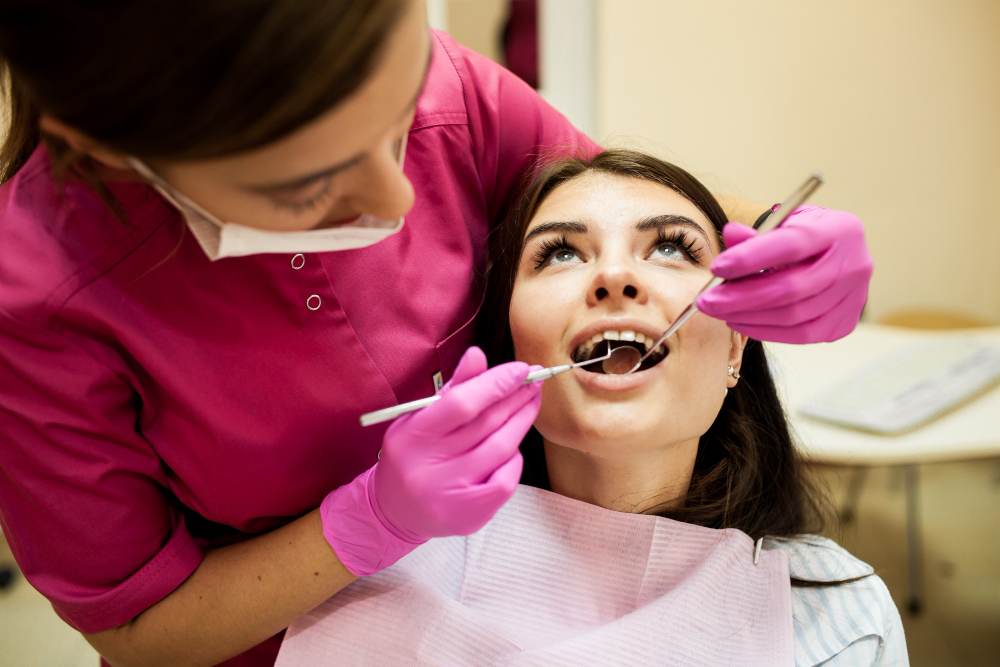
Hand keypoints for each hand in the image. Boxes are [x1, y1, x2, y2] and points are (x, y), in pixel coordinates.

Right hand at [321, 347, 540, 574]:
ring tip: (531, 403)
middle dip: (516, 397)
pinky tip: (514, 445)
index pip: (461, 404)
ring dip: (521, 422)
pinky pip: (505, 480)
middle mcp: (427, 468)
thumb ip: (451, 389)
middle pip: (486, 424)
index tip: (520, 369)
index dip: (495, 383)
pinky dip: (515, 458)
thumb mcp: (419, 417)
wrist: (394, 511)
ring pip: (500, 450)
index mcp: (412, 436)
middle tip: (535, 381)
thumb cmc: (411, 455)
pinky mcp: (468, 516)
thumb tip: (478, 355)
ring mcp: (449, 495)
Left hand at [696, 205, 872, 342]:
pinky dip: (765, 331)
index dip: (751, 258)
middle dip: (741, 297)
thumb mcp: (783, 224)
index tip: (717, 267)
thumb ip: (756, 233)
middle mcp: (854, 264)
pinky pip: (800, 335)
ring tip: (718, 310)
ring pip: (793, 316)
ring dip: (747, 316)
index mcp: (840, 230)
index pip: (792, 245)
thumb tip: (730, 234)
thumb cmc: (803, 236)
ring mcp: (853, 298)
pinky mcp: (844, 324)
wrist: (837, 254)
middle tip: (706, 300)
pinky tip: (740, 322)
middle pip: (791, 288)